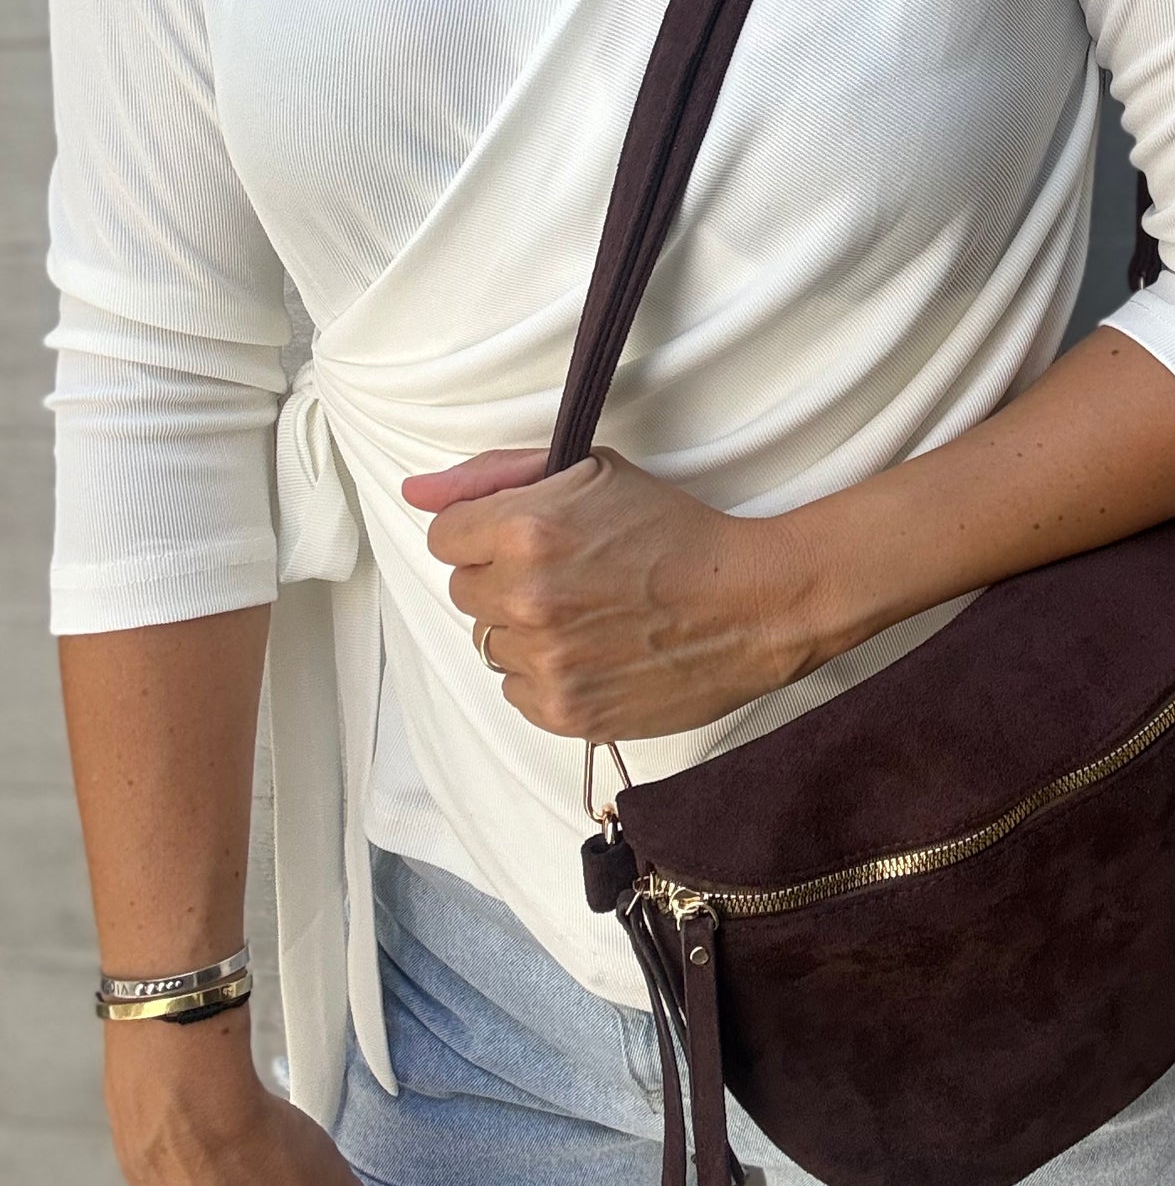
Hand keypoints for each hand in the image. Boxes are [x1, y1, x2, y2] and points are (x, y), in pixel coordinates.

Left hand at [403, 446, 823, 738]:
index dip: (485, 531)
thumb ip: (494, 475)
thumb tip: (413, 491)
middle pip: (465, 591)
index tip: (524, 537)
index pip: (445, 536)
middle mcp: (526, 598)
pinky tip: (592, 650)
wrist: (750, 603)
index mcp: (527, 529)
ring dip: (523, 629)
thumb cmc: (675, 531)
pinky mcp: (564, 712)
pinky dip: (545, 674)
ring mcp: (544, 662)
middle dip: (503, 579)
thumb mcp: (593, 472)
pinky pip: (515, 691)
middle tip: (567, 573)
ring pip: (488, 643)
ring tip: (585, 614)